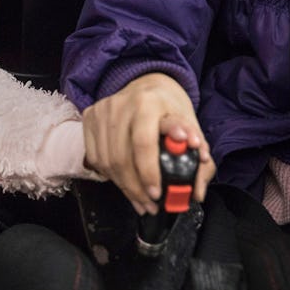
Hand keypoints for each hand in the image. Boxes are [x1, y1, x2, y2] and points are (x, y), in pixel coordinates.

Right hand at [82, 72, 215, 214]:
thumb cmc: (169, 108)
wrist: (146, 85)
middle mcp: (120, 104)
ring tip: (140, 200)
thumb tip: (196, 189)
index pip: (143, 143)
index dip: (148, 172)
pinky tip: (124, 183)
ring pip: (107, 161)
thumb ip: (199, 157)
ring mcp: (102, 111)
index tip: (157, 193)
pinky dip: (110, 176)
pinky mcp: (89, 118)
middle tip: (151, 204)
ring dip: (124, 187)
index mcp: (148, 102)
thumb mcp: (190, 125)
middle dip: (136, 188)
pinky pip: (96, 158)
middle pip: (121, 157)